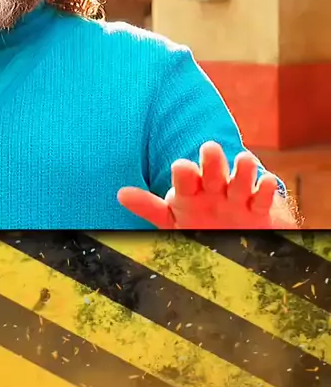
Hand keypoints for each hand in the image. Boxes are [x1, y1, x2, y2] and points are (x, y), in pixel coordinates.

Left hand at [117, 141, 291, 228]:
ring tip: (244, 160)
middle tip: (210, 148)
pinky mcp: (259, 208)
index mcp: (192, 190)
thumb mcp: (173, 220)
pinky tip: (265, 184)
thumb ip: (149, 207)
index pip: (185, 176)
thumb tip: (120, 194)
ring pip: (242, 175)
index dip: (185, 173)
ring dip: (243, 167)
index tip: (182, 168)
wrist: (234, 237)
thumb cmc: (198, 224)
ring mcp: (238, 195)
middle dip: (213, 159)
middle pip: (214, 168)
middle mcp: (214, 187)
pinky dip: (266, 189)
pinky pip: (264, 195)